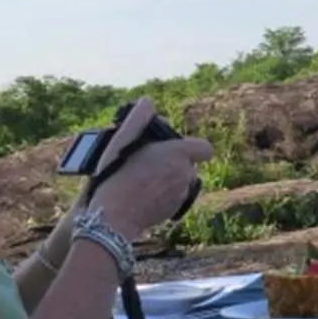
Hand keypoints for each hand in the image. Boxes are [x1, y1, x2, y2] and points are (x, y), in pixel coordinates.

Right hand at [86, 100, 214, 239]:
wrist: (114, 217)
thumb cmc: (116, 176)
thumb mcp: (122, 141)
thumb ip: (138, 118)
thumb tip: (147, 102)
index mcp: (177, 154)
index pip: (203, 148)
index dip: (190, 147)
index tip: (171, 149)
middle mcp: (185, 174)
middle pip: (188, 163)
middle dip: (172, 162)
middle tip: (147, 163)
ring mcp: (182, 194)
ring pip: (182, 180)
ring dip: (168, 178)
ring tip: (143, 179)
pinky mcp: (176, 210)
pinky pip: (176, 196)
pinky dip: (165, 194)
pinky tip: (145, 194)